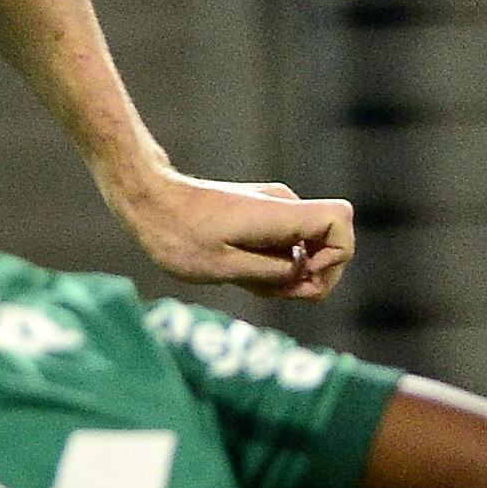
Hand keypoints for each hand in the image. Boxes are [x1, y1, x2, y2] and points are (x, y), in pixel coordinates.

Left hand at [106, 165, 353, 299]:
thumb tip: (306, 276)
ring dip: (285, 274)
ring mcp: (273, 209)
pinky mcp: (260, 215)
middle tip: (266, 288)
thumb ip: (272, 274)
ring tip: (244, 278)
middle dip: (308, 277)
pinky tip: (240, 271)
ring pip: (304, 250)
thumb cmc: (177, 234)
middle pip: (328, 245)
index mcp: (279, 213)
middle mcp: (283, 206)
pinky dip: (272, 265)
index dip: (336, 257)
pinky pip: (284, 246)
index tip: (301, 273)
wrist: (145, 199)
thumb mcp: (224, 266)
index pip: (341, 222)